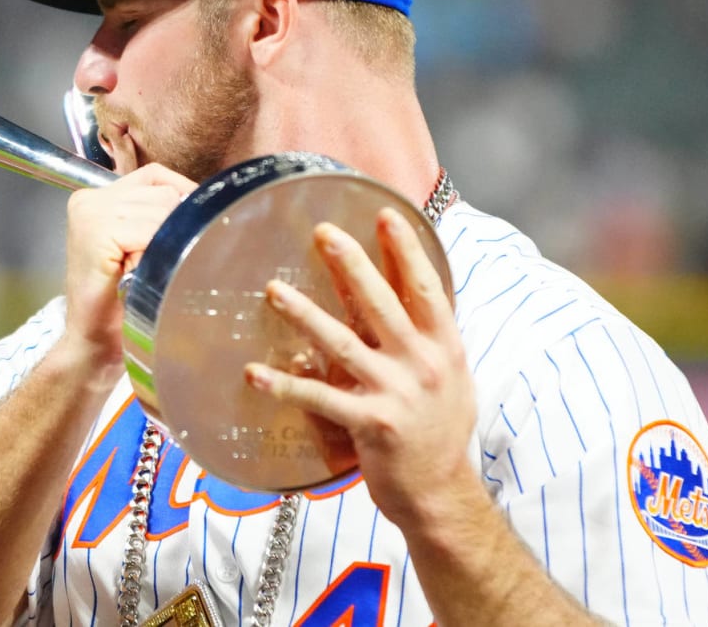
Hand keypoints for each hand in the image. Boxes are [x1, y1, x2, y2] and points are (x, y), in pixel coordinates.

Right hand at [62, 162, 195, 383]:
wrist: (93, 341)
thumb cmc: (120, 300)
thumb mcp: (138, 246)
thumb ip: (156, 215)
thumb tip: (203, 198)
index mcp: (98, 196)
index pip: (156, 176)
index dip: (180, 197)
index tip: (188, 228)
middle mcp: (89, 198)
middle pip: (163, 192)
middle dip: (172, 227)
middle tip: (153, 263)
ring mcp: (90, 212)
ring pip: (162, 209)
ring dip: (165, 243)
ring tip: (143, 270)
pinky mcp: (96, 231)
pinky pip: (150, 230)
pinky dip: (154, 253)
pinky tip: (137, 273)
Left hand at [244, 207, 477, 521]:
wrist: (440, 493)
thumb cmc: (441, 432)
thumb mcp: (452, 377)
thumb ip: (430, 338)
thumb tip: (410, 294)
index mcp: (445, 347)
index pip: (426, 288)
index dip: (406, 250)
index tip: (385, 215)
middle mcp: (424, 364)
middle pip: (383, 304)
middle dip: (352, 265)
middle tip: (323, 232)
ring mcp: (396, 393)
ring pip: (343, 344)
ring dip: (305, 315)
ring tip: (273, 291)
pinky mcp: (371, 423)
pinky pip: (320, 398)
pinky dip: (285, 385)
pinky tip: (255, 373)